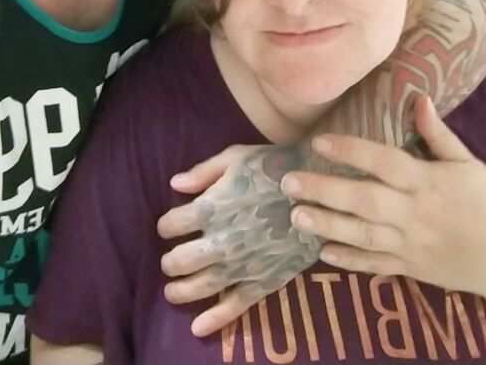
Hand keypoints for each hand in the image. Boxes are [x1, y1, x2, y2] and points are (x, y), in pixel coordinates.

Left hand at [158, 144, 321, 336]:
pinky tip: (198, 328)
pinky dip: (215, 318)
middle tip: (169, 262)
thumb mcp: (235, 157)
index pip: (172, 224)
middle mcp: (223, 240)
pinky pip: (236, 305)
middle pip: (181, 260)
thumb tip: (174, 185)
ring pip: (202, 285)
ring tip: (172, 292)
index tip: (170, 226)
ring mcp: (243, 264)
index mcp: (212, 207)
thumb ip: (203, 172)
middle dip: (170, 262)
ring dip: (181, 292)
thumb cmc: (273, 166)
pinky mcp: (265, 280)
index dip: (166, 225)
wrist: (318, 186)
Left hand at [282, 96, 485, 300]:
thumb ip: (438, 134)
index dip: (351, 151)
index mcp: (427, 182)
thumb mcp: (467, 163)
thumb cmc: (485, 204)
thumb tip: (419, 97)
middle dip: (325, 191)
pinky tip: (322, 253)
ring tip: (295, 215)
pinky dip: (349, 261)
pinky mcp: (408, 268)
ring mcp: (409, 244)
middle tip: (288, 182)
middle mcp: (414, 213)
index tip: (318, 142)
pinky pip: (374, 265)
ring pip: (362, 235)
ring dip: (327, 225)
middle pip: (365, 200)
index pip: (385, 162)